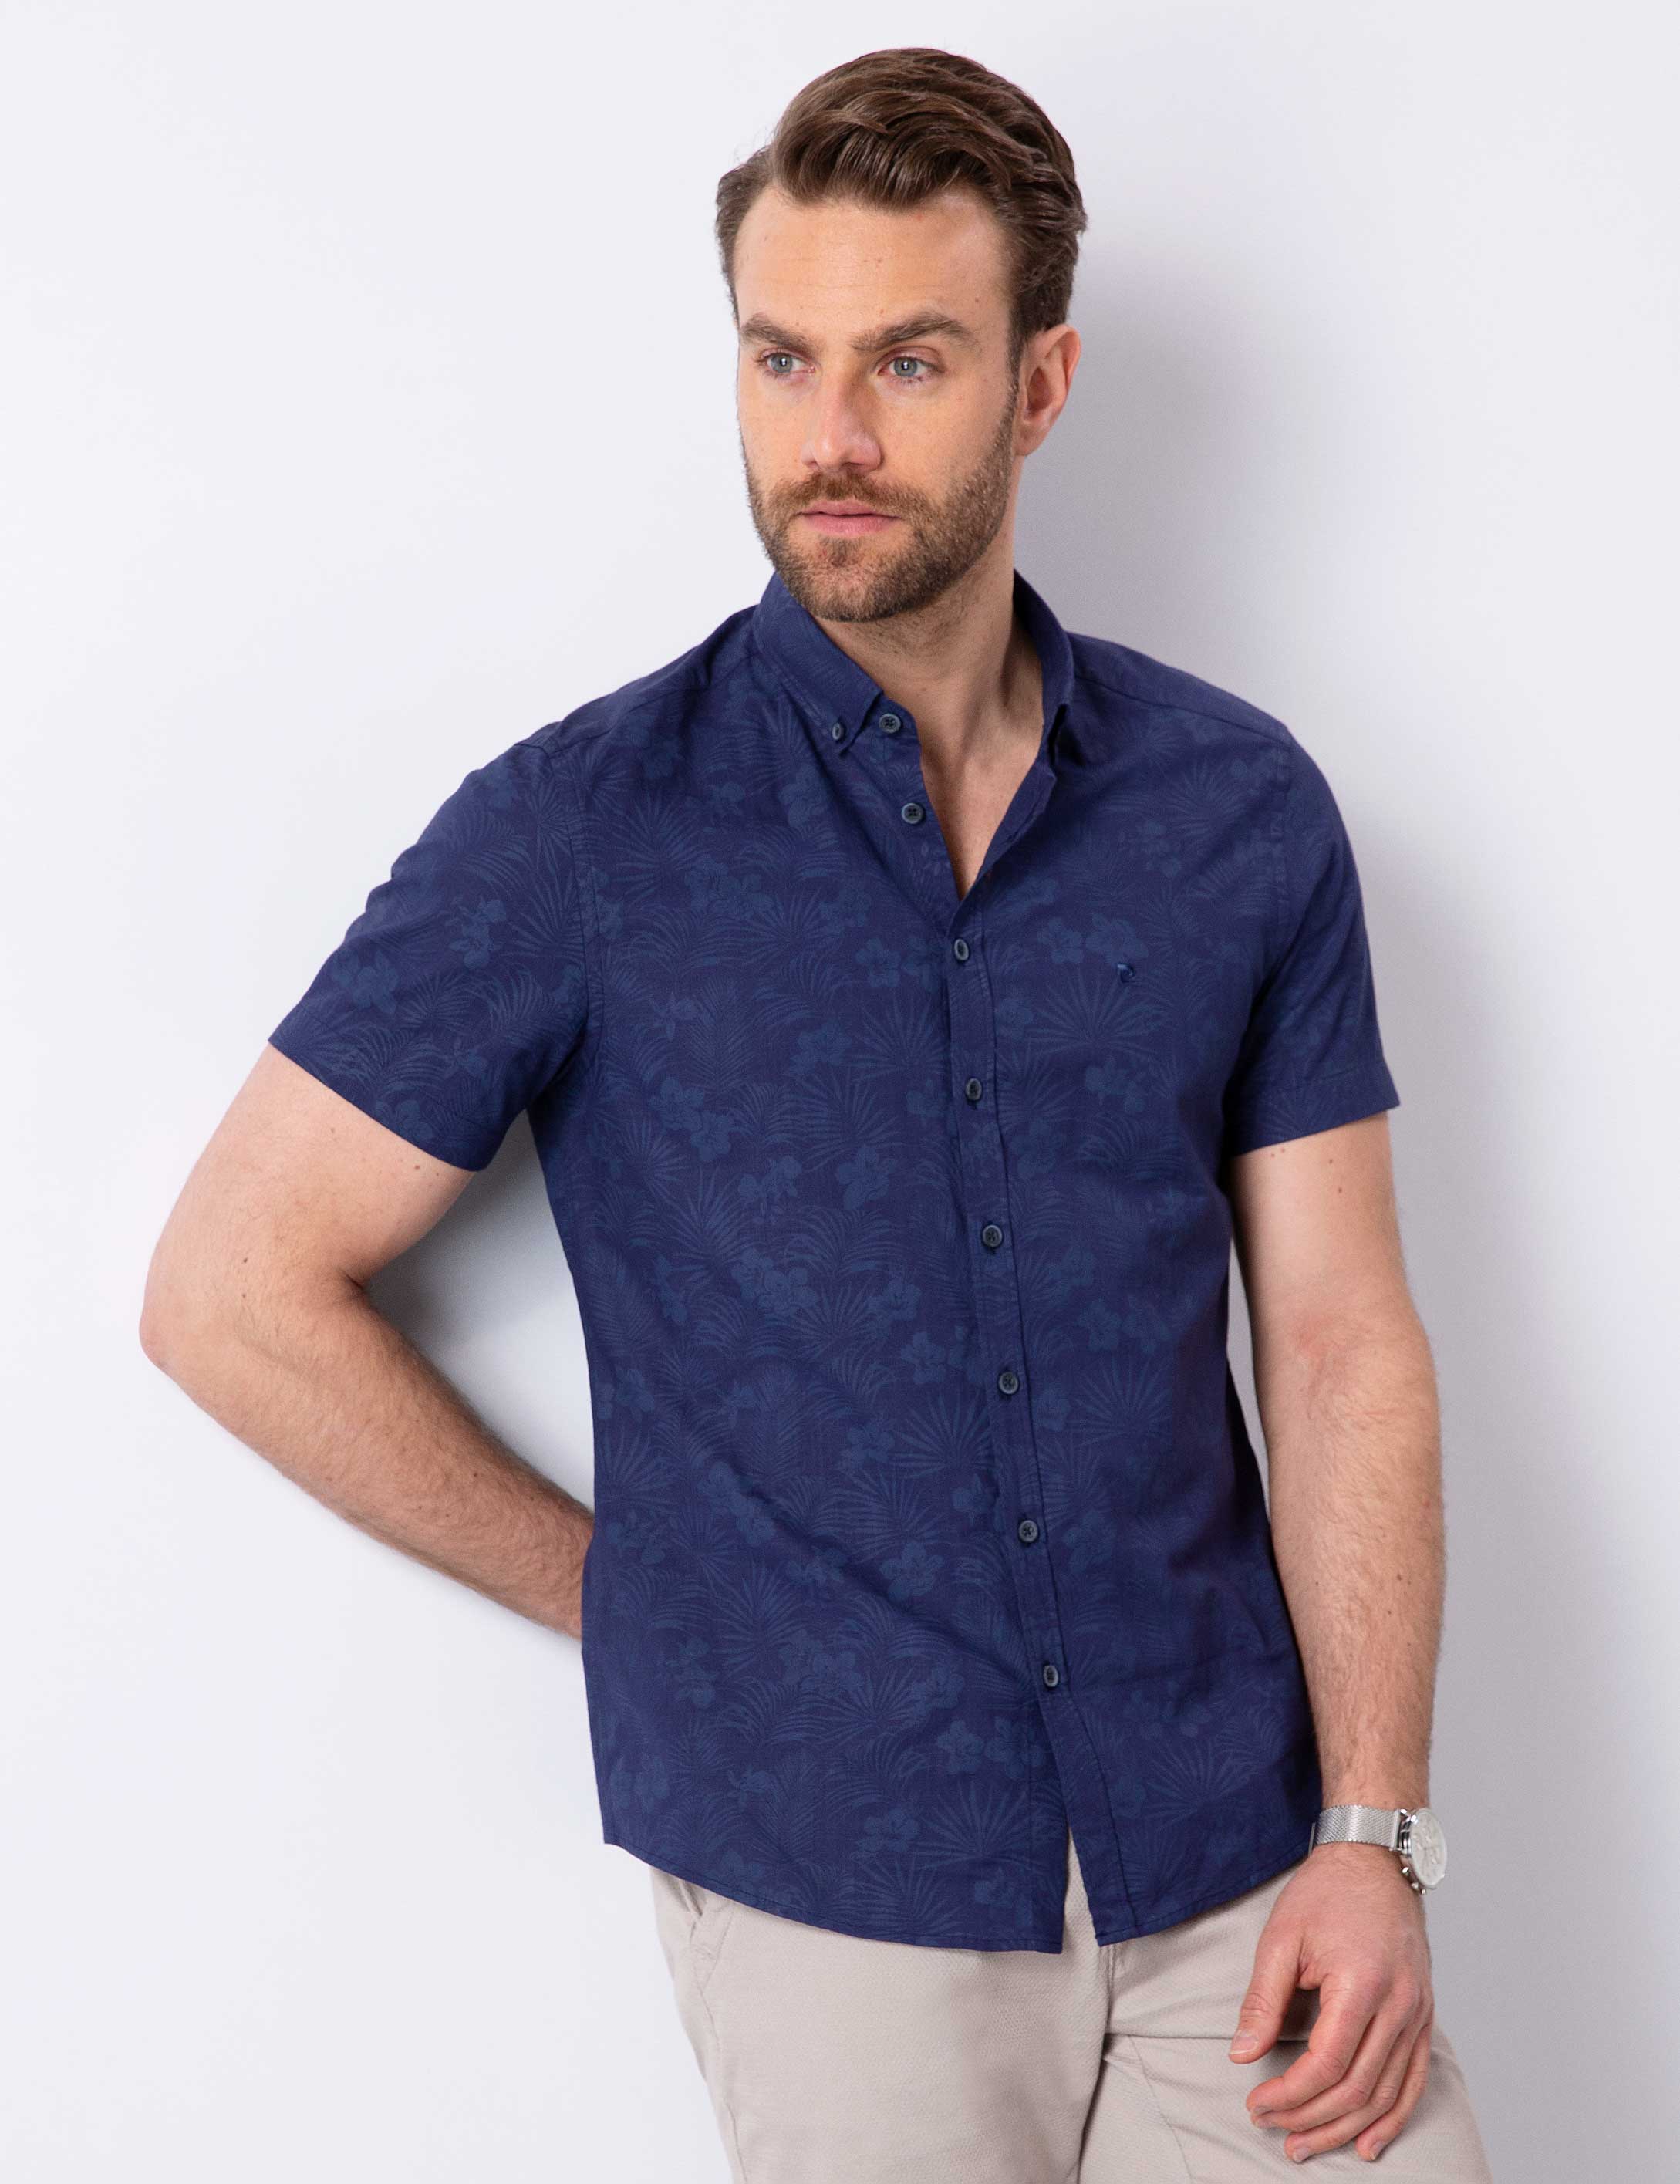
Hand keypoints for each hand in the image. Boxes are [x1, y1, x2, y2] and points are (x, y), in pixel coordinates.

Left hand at [1228, 1844, 1434, 2162]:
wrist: (1376, 1860)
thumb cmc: (1326, 1893)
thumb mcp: (1281, 1938)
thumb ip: (1262, 2000)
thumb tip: (1240, 2055)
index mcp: (1361, 1985)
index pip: (1326, 2064)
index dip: (1289, 2094)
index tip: (1257, 2103)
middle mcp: (1399, 2006)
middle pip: (1356, 2088)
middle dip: (1310, 2118)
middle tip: (1271, 2128)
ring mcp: (1417, 2013)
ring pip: (1386, 2094)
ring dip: (1345, 2128)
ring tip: (1306, 2145)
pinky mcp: (1423, 2015)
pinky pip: (1414, 2080)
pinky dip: (1391, 2117)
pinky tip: (1367, 2142)